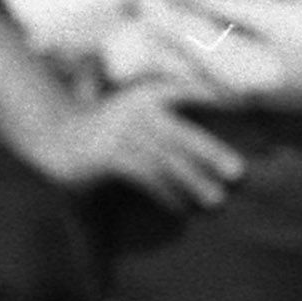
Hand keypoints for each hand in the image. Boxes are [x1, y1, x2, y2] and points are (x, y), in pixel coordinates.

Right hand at [41, 83, 238, 210]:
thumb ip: (176, 120)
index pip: (187, 92)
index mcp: (148, 95)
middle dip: (211, 153)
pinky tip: (181, 208)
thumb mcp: (141, 115)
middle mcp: (134, 109)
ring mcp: (118, 131)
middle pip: (181, 134)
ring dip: (192, 181)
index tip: (247, 106)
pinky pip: (143, 175)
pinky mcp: (105, 155)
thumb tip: (224, 138)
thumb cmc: (109, 130)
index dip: (216, 98)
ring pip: (164, 159)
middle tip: (239, 173)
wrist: (54, 137)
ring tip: (216, 201)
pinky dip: (165, 193)